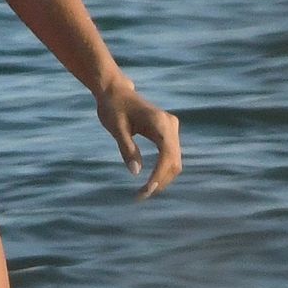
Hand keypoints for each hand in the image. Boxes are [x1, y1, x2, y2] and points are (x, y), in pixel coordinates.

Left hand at [95, 76, 181, 199]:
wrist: (115, 91)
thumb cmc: (112, 107)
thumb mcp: (116, 128)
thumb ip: (127, 149)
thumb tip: (136, 173)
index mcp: (159, 122)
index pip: (167, 155)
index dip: (159, 176)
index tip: (146, 191)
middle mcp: (170, 125)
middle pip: (174, 161)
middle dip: (161, 181)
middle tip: (141, 196)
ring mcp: (171, 128)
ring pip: (175, 161)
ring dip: (163, 178)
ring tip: (144, 192)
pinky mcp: (168, 132)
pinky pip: (170, 156)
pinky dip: (162, 170)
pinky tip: (150, 182)